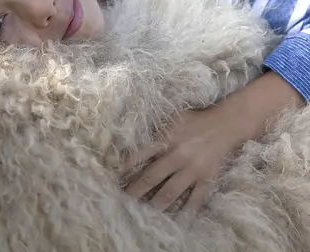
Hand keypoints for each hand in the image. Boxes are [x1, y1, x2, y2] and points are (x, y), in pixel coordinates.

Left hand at [120, 105, 244, 211]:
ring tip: (144, 213)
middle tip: (124, 200)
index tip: (114, 177)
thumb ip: (155, 132)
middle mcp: (176, 156)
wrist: (225, 125)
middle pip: (150, 177)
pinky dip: (187, 211)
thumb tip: (133, 141)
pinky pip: (196, 199)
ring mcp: (192, 170)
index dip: (125, 167)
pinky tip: (178, 219)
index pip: (139, 155)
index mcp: (165, 139)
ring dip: (155, 204)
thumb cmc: (194, 120)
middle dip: (135, 190)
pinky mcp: (206, 179)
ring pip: (170, 192)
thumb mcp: (171, 119)